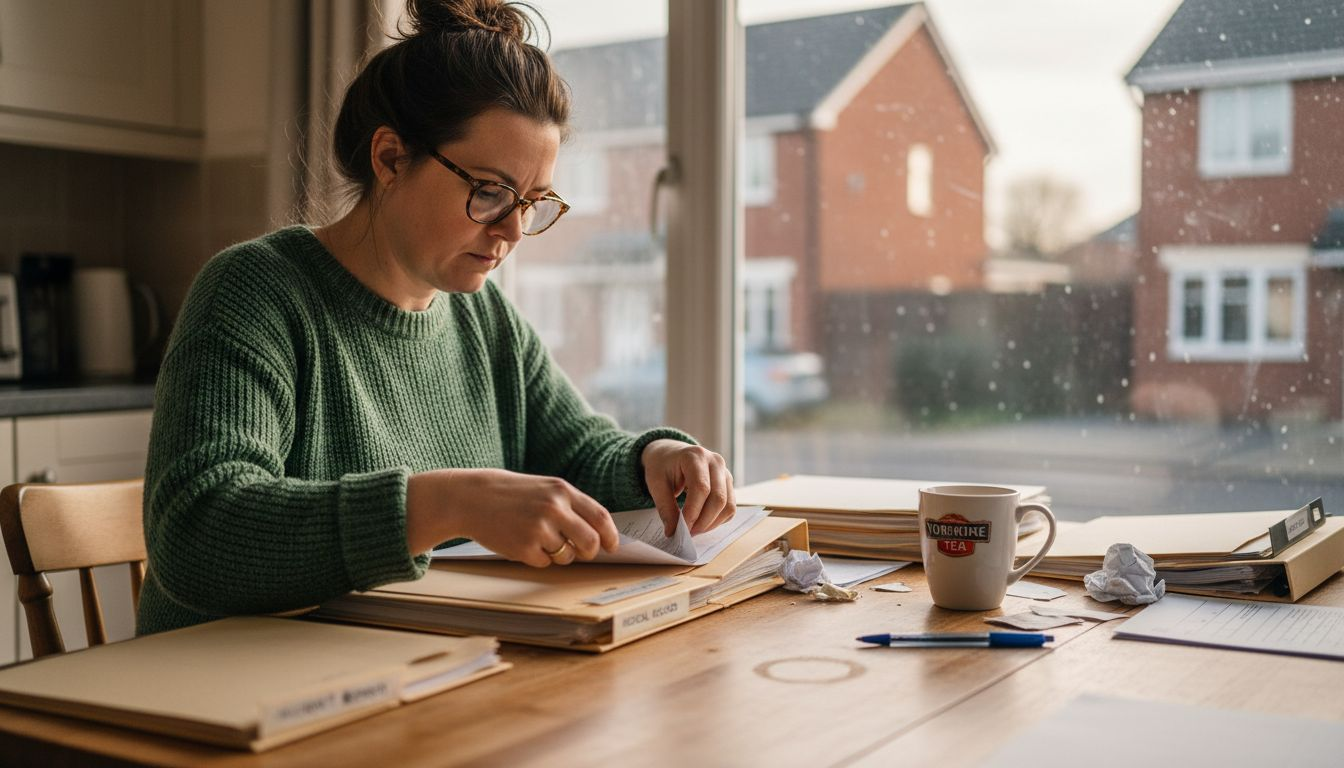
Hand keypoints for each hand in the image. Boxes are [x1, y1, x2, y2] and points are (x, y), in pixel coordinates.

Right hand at [405, 468, 618, 566]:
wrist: (471, 498)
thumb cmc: (511, 494)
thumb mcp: (544, 488)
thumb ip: (570, 506)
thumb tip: (598, 533)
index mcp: (562, 491)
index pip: (600, 517)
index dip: (610, 536)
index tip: (611, 546)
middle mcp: (554, 508)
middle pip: (590, 542)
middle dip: (589, 552)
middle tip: (581, 553)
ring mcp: (538, 529)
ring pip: (567, 556)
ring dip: (558, 554)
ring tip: (537, 538)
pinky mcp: (523, 548)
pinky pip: (544, 563)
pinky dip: (537, 558)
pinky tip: (521, 542)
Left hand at [641, 439, 735, 536]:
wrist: (671, 454)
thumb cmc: (662, 466)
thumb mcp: (656, 484)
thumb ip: (665, 508)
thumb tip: (673, 532)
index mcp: (695, 456)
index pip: (701, 488)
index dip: (693, 511)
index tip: (682, 528)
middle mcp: (715, 462)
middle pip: (718, 498)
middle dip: (704, 521)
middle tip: (688, 533)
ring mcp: (725, 472)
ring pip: (727, 505)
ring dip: (712, 523)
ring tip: (694, 529)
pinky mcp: (728, 483)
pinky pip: (730, 507)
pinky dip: (718, 520)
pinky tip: (702, 522)